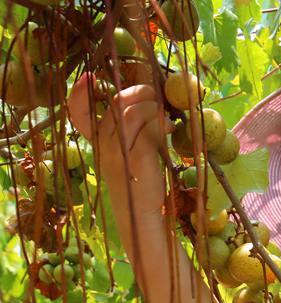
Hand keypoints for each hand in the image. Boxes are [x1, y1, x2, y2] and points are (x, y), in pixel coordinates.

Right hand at [67, 73, 173, 213]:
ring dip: (153, 107)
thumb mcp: (129, 153)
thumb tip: (152, 103)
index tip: (90, 76)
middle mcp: (104, 144)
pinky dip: (161, 123)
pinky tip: (170, 129)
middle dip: (139, 93)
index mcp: (98, 142)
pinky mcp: (138, 157)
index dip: (78, 93)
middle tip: (156, 97)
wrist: (142, 213)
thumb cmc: (139, 181)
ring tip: (166, 118)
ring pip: (133, 111)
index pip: (78, 113)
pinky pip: (149, 128)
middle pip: (117, 103)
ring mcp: (119, 151)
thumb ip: (132, 130)